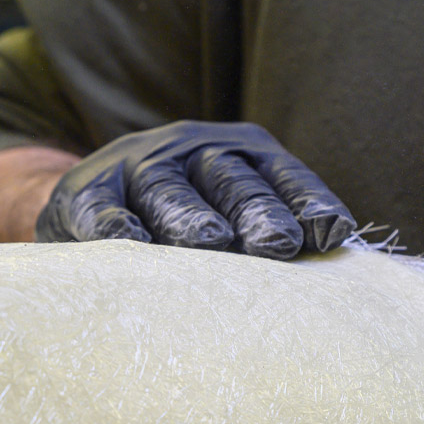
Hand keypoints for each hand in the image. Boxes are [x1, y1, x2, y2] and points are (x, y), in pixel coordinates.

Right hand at [36, 121, 354, 259]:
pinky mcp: (86, 190)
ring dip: (191, 215)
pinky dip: (115, 223)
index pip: (282, 177)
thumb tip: (337, 274)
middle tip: (278, 245)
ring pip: (168, 189)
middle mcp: (192, 149)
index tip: (331, 233)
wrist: (92, 196)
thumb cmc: (187, 218)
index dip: (307, 202)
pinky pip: (101, 207)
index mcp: (242, 152)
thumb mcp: (233, 209)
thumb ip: (280, 232)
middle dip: (257, 212)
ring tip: (213, 243)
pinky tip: (130, 242)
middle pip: (230, 180)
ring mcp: (137, 166)